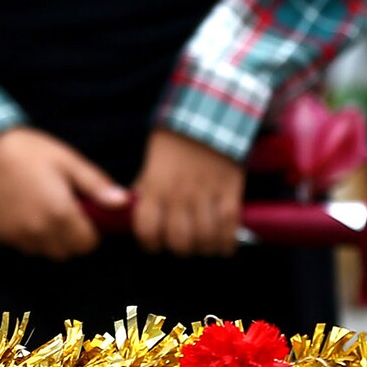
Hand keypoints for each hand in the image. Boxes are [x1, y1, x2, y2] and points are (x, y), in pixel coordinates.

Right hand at [0, 128, 126, 259]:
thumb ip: (97, 186)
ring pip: (44, 252)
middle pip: (68, 253)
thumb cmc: (28, 151)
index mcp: (60, 214)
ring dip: (50, 239)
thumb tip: (125, 203)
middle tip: (64, 212)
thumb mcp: (68, 162)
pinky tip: (22, 212)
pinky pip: (21, 246)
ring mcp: (15, 236)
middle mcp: (37, 231)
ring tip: (43, 211)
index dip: (91, 232)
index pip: (88, 245)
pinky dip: (27, 236)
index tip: (85, 216)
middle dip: (72, 238)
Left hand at [133, 130, 244, 256]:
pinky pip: (229, 228)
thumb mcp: (151, 164)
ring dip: (204, 249)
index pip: (147, 230)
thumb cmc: (176, 142)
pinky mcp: (229, 193)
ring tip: (204, 247)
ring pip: (205, 239)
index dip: (150, 244)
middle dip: (180, 249)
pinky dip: (227, 243)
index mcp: (156, 187)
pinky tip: (224, 247)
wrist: (208, 116)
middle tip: (183, 245)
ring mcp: (206, 194)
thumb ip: (145, 189)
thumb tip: (137, 210)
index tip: (155, 244)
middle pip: (179, 241)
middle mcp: (179, 194)